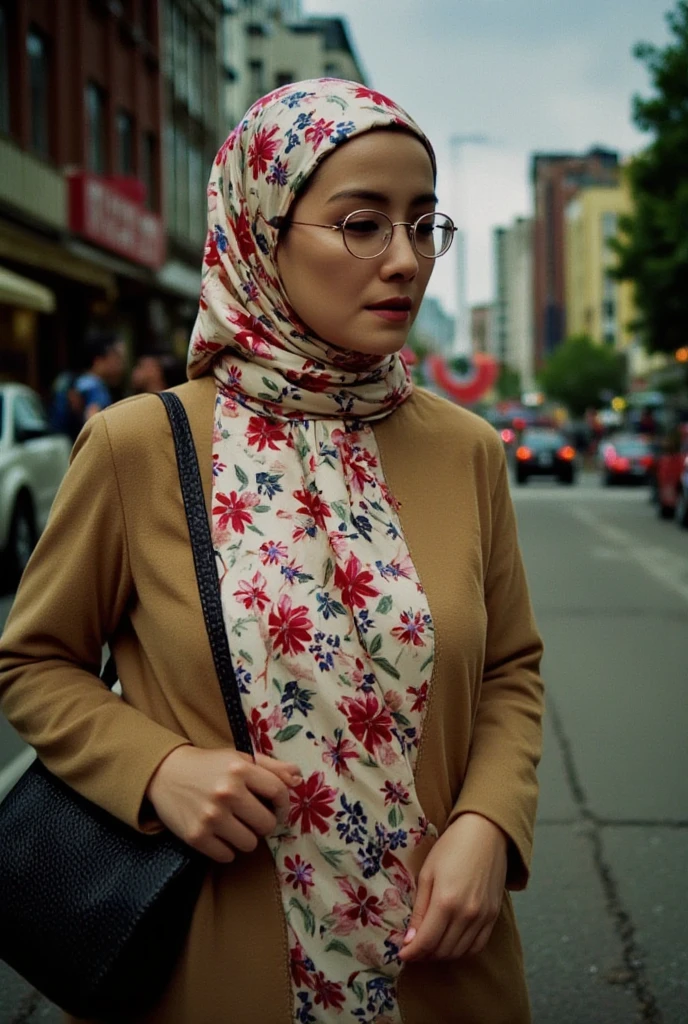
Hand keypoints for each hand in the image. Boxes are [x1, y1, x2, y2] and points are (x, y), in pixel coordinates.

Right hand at [145, 746, 301, 862]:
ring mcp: (211, 816)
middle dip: (263, 823)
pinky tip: (219, 835)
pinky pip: (227, 856)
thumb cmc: (209, 765)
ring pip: (250, 844)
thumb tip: (299, 777)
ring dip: (246, 838)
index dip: (283, 805)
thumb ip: (271, 767)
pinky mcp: (196, 837)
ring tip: (235, 825)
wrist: (165, 773)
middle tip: (252, 817)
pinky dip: (226, 849)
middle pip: (266, 824)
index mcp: (240, 769)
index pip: (279, 793)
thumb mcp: (240, 758)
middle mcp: (227, 792)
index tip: (278, 809)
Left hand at [399, 812, 507, 962]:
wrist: (486, 834)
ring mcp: (483, 918)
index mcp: (446, 902)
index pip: (426, 941)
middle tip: (414, 947)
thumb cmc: (451, 848)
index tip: (401, 954)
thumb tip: (409, 940)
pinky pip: (477, 946)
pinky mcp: (493, 917)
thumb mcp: (427, 874)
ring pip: (459, 952)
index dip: (411, 953)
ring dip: (442, 954)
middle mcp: (466, 915)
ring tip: (430, 945)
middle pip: (442, 950)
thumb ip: (420, 909)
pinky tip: (451, 942)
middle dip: (424, 954)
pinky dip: (462, 950)